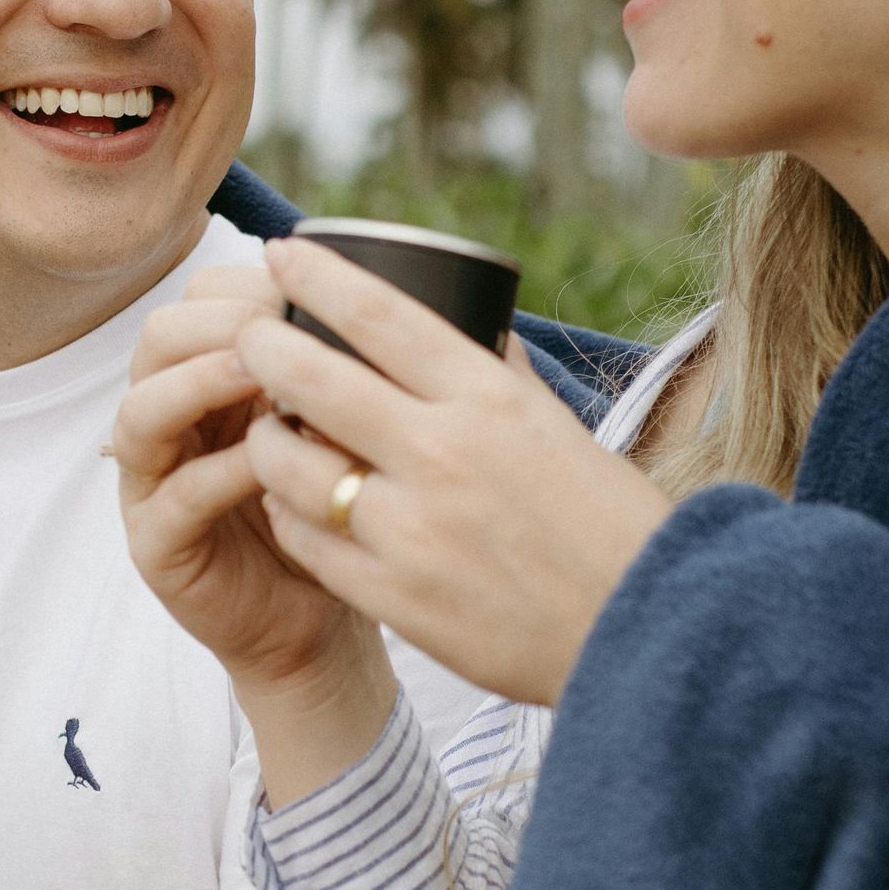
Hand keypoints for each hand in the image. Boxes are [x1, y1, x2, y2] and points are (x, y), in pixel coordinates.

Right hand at [114, 265, 375, 698]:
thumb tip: (379, 296)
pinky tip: (268, 462)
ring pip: (142, 411)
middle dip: (221, 323)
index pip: (197, 301)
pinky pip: (176, 495)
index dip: (244, 285)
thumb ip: (336, 367)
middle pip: (158, 340)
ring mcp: (153, 484)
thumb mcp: (339, 423)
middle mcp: (170, 421)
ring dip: (200, 382)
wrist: (324, 620)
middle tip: (281, 323)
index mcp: (209, 379)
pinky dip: (219, 471)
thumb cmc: (336, 511)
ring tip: (258, 372)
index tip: (304, 287)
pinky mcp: (156, 546)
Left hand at [233, 238, 675, 708]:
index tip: (280, 256)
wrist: (644, 634)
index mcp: (488, 400)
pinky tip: (293, 502)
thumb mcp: (559, 429)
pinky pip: (305, 540)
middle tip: (244, 336)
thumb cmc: (608, 525)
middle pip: (310, 379)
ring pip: (289, 464)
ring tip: (269, 430)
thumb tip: (460, 321)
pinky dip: (288, 513)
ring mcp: (411, 530)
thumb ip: (498, 377)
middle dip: (260, 347)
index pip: (379, 315)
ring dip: (267, 438)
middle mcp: (442, 455)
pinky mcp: (394, 596)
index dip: (316, 277)